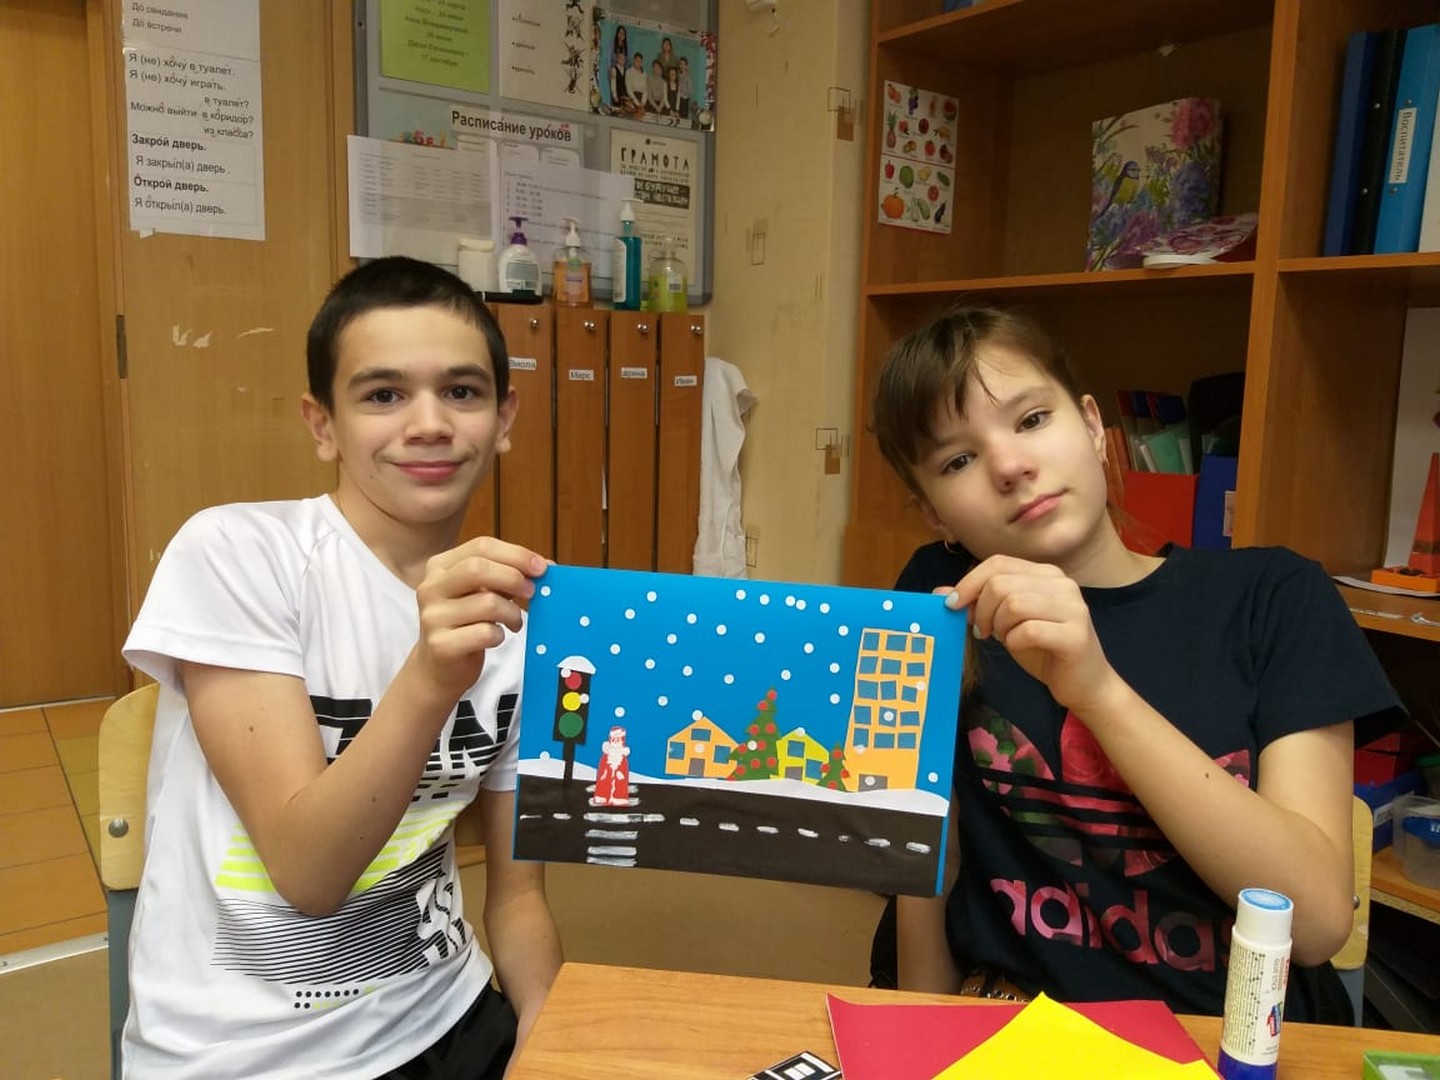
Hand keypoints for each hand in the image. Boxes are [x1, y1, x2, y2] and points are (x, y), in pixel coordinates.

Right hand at [412, 538, 545, 700]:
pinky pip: (485, 633)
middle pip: (478, 569)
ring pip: (487, 603)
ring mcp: (433, 617)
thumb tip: (547, 567)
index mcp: (440, 566)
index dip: (516, 554)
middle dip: (514, 578)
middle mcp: (431, 587)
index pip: (482, 546)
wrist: (440, 667)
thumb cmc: (467, 623)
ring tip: (514, 621)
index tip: (542, 567)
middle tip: (532, 592)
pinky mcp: (441, 645)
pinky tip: (497, 637)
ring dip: (512, 613)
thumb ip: (507, 575)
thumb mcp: (481, 591)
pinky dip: (500, 635)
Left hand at [945, 554, 1118, 713]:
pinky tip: (1019, 647)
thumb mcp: (1005, 623)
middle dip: (981, 609)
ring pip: (1013, 603)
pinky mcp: (1076, 634)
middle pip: (1000, 583)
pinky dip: (1014, 641)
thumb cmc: (1043, 650)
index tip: (954, 605)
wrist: (1084, 684)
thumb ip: (978, 605)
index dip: (969, 583)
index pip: (997, 563)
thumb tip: (940, 593)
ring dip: (998, 625)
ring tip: (1003, 638)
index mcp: (1046, 574)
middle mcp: (1062, 583)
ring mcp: (1073, 607)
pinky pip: (1028, 630)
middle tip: (984, 630)